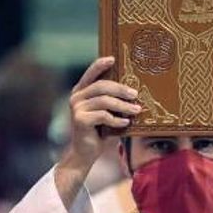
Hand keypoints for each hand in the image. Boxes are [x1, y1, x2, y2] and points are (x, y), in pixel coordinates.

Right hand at [55, 57, 139, 206]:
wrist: (84, 153)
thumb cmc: (99, 131)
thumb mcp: (106, 112)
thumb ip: (113, 101)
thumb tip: (134, 92)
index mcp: (81, 91)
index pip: (91, 73)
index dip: (101, 64)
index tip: (113, 59)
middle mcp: (76, 96)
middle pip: (102, 86)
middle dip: (121, 89)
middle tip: (135, 95)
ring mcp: (76, 108)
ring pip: (104, 101)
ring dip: (123, 106)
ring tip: (136, 110)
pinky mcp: (80, 120)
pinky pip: (103, 115)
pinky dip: (117, 119)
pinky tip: (126, 123)